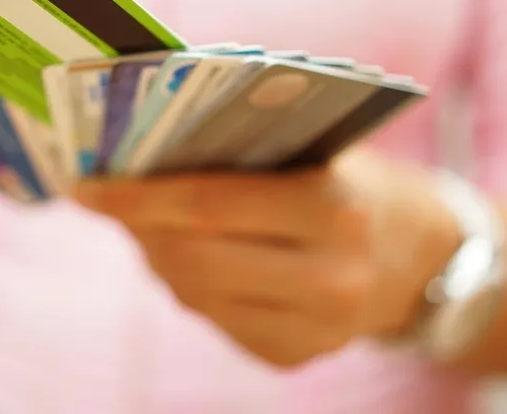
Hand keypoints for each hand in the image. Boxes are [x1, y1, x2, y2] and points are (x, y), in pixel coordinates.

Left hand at [73, 150, 461, 367]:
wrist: (420, 258)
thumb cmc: (349, 183)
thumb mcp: (312, 149)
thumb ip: (240, 149)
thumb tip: (140, 152)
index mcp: (334, 210)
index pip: (211, 204)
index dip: (138, 196)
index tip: (85, 185)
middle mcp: (333, 279)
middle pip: (195, 259)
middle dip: (140, 228)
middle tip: (108, 201)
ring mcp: (319, 331)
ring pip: (197, 295)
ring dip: (158, 257)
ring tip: (145, 224)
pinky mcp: (299, 357)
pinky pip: (216, 321)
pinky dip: (188, 286)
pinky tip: (186, 258)